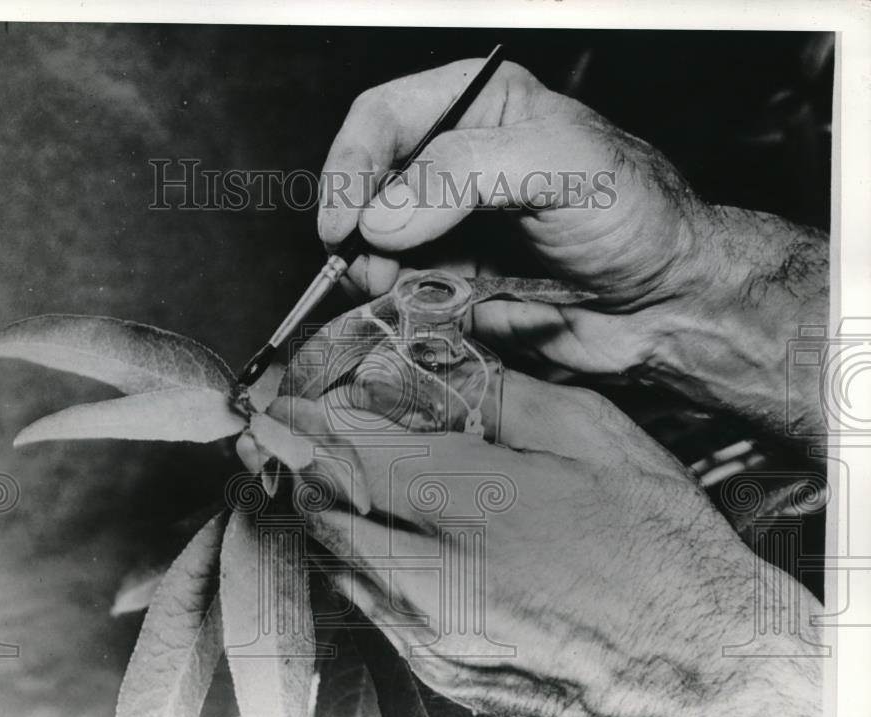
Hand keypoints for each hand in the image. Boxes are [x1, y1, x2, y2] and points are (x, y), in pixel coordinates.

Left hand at [265, 371, 823, 716]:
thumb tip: (444, 374)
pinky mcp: (438, 671)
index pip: (348, 449)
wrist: (697, 663)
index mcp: (471, 499)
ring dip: (324, 515)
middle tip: (289, 439)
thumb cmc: (659, 545)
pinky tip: (382, 542)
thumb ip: (505, 397)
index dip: (303, 421)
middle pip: (324, 509)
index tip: (281, 406)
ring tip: (329, 482)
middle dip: (298, 466)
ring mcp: (431, 631)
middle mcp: (435, 572)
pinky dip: (360, 565)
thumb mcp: (595, 435)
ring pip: (339, 561)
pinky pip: (371, 608)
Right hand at [319, 60, 827, 434]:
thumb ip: (463, 176)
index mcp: (479, 108)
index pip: (383, 118)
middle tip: (371, 270)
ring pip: (376, 249)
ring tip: (403, 293)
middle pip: (367, 187)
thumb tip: (382, 217)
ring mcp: (451, 229)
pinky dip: (405, 308)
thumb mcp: (559, 164)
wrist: (667, 302)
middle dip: (359, 232)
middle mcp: (455, 166)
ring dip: (378, 276)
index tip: (346, 223)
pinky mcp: (455, 282)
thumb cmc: (636, 215)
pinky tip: (435, 311)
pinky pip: (404, 294)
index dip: (351, 166)